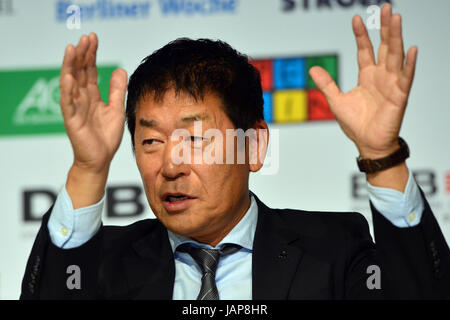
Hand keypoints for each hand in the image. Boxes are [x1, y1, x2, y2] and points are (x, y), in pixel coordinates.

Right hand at [60, 33, 126, 173]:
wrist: (101, 159)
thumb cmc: (106, 136)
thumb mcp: (116, 109)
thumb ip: (116, 90)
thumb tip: (120, 69)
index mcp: (91, 95)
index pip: (89, 70)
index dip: (90, 54)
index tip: (93, 38)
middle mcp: (81, 98)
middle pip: (79, 71)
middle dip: (81, 54)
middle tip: (85, 38)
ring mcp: (75, 108)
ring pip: (70, 83)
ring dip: (70, 66)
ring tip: (72, 49)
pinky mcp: (72, 119)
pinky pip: (68, 103)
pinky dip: (67, 90)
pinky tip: (68, 76)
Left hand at [309, 4, 417, 159]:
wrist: (368, 144)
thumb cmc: (356, 125)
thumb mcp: (336, 101)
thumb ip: (327, 84)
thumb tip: (312, 69)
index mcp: (367, 77)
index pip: (365, 50)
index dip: (361, 35)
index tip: (356, 19)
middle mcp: (381, 77)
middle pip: (384, 47)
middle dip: (385, 28)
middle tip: (385, 8)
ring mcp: (392, 84)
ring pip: (395, 56)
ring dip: (397, 37)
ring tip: (396, 19)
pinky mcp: (400, 96)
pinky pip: (406, 77)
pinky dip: (409, 64)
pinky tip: (412, 49)